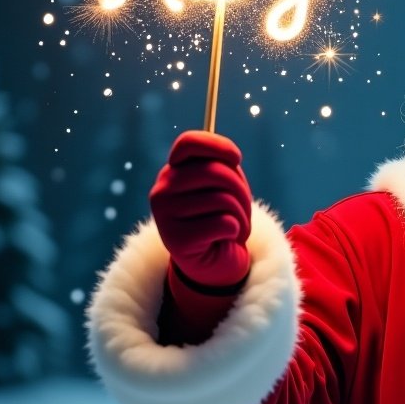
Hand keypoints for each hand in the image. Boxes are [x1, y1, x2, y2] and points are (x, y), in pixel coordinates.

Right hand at [150, 131, 251, 289]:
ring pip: (223, 200)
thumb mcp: (224, 186)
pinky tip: (226, 238)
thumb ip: (223, 167)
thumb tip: (231, 157)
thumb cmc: (221, 216)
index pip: (189, 143)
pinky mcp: (176, 240)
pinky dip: (235, 230)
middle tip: (243, 208)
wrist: (213, 260)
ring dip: (241, 215)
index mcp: (172, 172)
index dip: (218, 145)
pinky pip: (223, 223)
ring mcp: (164, 215)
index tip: (236, 158)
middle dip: (241, 190)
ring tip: (235, 225)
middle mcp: (162, 190)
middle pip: (215, 172)